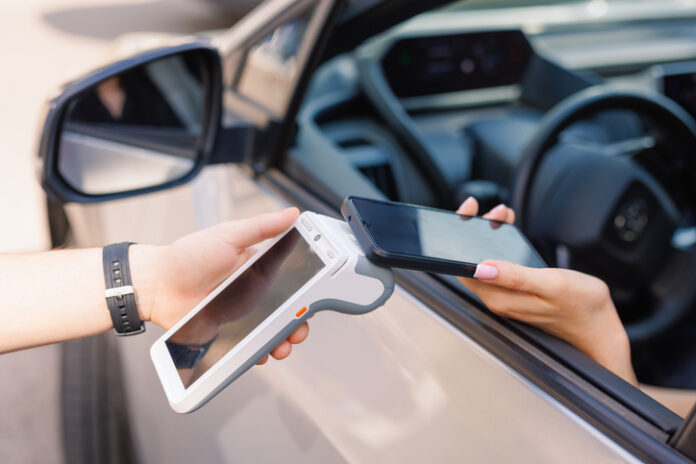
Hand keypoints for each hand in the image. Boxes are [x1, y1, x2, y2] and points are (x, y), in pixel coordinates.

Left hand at [130, 207, 306, 363]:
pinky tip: (261, 353)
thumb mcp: (228, 235)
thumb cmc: (188, 256)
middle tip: (299, 331)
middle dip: (298, 324)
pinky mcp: (227, 333)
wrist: (156, 285)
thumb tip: (292, 214)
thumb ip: (262, 227)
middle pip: (286, 311)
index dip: (306, 294)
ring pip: (271, 332)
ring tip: (283, 347)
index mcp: (258, 268)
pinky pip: (248, 346)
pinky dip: (258, 353)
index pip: (292, 282)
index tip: (313, 301)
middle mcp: (253, 293)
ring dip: (282, 341)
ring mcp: (241, 315)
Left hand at [456, 198, 636, 385]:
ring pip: (484, 258)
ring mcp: (504, 294)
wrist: (599, 325)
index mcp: (497, 297)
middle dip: (475, 230)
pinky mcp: (514, 290)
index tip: (466, 212)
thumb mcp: (550, 284)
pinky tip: (507, 228)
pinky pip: (498, 262)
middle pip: (470, 260)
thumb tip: (481, 267)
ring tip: (503, 214)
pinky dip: (500, 242)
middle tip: (490, 210)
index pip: (462, 266)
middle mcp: (496, 297)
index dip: (459, 236)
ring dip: (489, 233)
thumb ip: (515, 276)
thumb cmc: (581, 305)